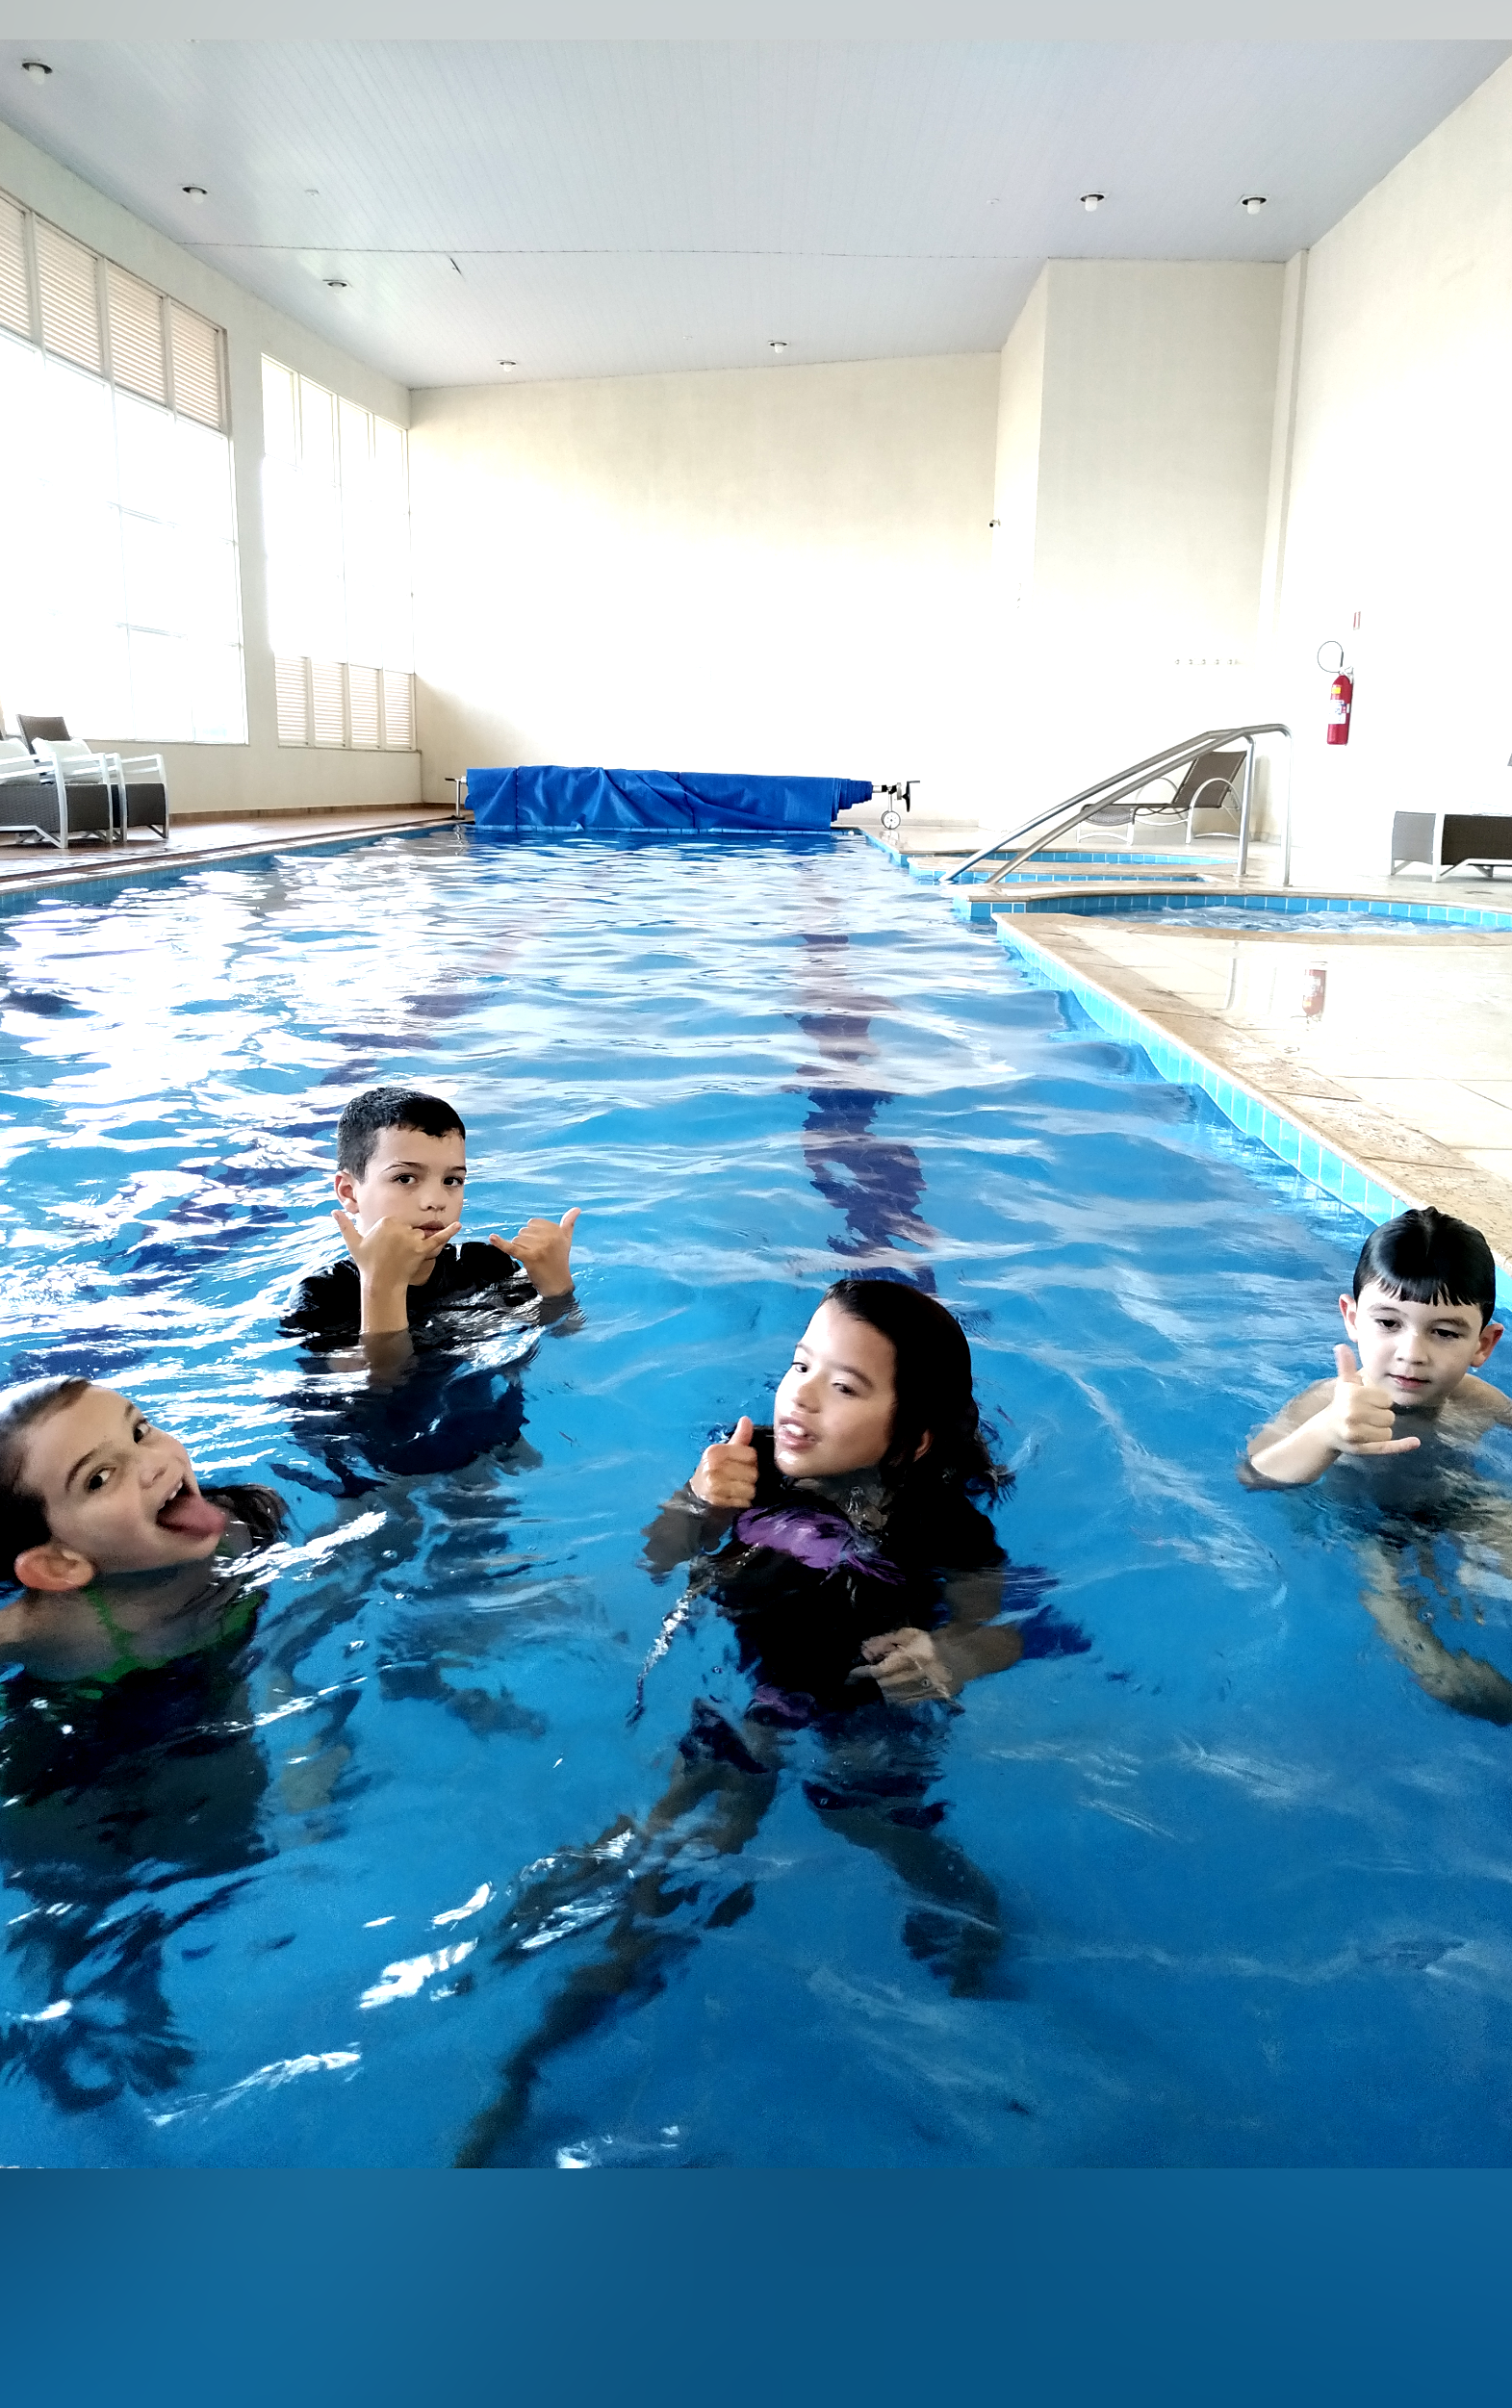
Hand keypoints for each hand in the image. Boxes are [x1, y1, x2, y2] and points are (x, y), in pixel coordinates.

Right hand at [333, 1209, 458, 1291]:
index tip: (385, 1248)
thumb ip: (345, 1225)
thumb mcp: (354, 1243)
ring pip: (419, 1236)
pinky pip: (438, 1238)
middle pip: (409, 1229)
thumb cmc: (367, 1263)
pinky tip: (459, 1224)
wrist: (381, 1283)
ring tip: (402, 1259)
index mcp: (386, 1221)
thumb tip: (334, 1211)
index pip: (396, 1224)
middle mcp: (400, 1227)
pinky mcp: (422, 1249)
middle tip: (393, 1256)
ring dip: (415, 1246)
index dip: (392, 1237)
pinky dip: (449, 1232)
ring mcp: (412, 1238)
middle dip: (403, 1242)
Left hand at [490, 1207, 580, 1297]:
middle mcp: (549, 1237)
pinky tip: (492, 1237)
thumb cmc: (560, 1261)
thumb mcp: (566, 1240)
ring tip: (533, 1259)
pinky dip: (500, 1243)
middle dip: (526, 1242)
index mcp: (556, 1231)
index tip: (542, 1245)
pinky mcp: (529, 1257)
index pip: (533, 1223)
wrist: (557, 1284)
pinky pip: (511, 1248)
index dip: (533, 1234)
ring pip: (517, 1240)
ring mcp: (539, 1247)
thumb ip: (569, 1223)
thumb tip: (577, 1209)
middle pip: (524, 1231)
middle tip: (538, 1254)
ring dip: (521, 1249)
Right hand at [690, 1416, 757, 1508]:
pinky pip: (745, 1501)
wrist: (697, 1493)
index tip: (743, 1463)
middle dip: (750, 1477)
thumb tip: (746, 1419)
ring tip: (738, 1487)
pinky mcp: (719, 1502)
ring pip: (750, 1489)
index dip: (752, 1460)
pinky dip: (743, 1500)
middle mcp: (714, 1467)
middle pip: (753, 1473)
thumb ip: (739, 1437)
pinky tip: (735, 1497)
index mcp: (716, 1451)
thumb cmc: (713, 1469)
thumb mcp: (723, 1451)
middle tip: (740, 1477)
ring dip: (748, 1490)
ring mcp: (716, 1486)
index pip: (751, 1455)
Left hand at [850, 1626, 961, 1703]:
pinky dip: (896, 1698)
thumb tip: (865, 1650)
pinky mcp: (931, 1699)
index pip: (878, 1671)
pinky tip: (895, 1691)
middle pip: (884, 1686)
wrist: (963, 1656)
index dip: (862, 1674)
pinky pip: (906, 1703)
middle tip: (865, 1678)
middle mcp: (916, 1676)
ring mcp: (925, 1690)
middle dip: (873, 1683)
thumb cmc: (932, 1642)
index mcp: (910, 1658)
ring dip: (883, 1692)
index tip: (850, 1675)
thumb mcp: (909, 1635)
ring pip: (893, 1697)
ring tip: (881, 1684)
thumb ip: (886, 1642)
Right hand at [1321, 1345, 1420, 1457]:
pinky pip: (1387, 1447)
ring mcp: (1357, 1433)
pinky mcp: (1363, 1449)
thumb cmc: (1340, 1404)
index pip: (1386, 1399)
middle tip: (1364, 1417)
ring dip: (1381, 1430)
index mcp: (1352, 1395)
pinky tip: (1415, 1442)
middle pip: (1389, 1416)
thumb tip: (1340, 1345)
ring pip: (1388, 1431)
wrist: (1326, 1432)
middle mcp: (1352, 1414)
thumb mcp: (1344, 1385)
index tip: (1366, 1403)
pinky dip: (1402, 1445)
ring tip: (1365, 1427)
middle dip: (1380, 1416)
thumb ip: (1346, 1366)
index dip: (1379, 1402)